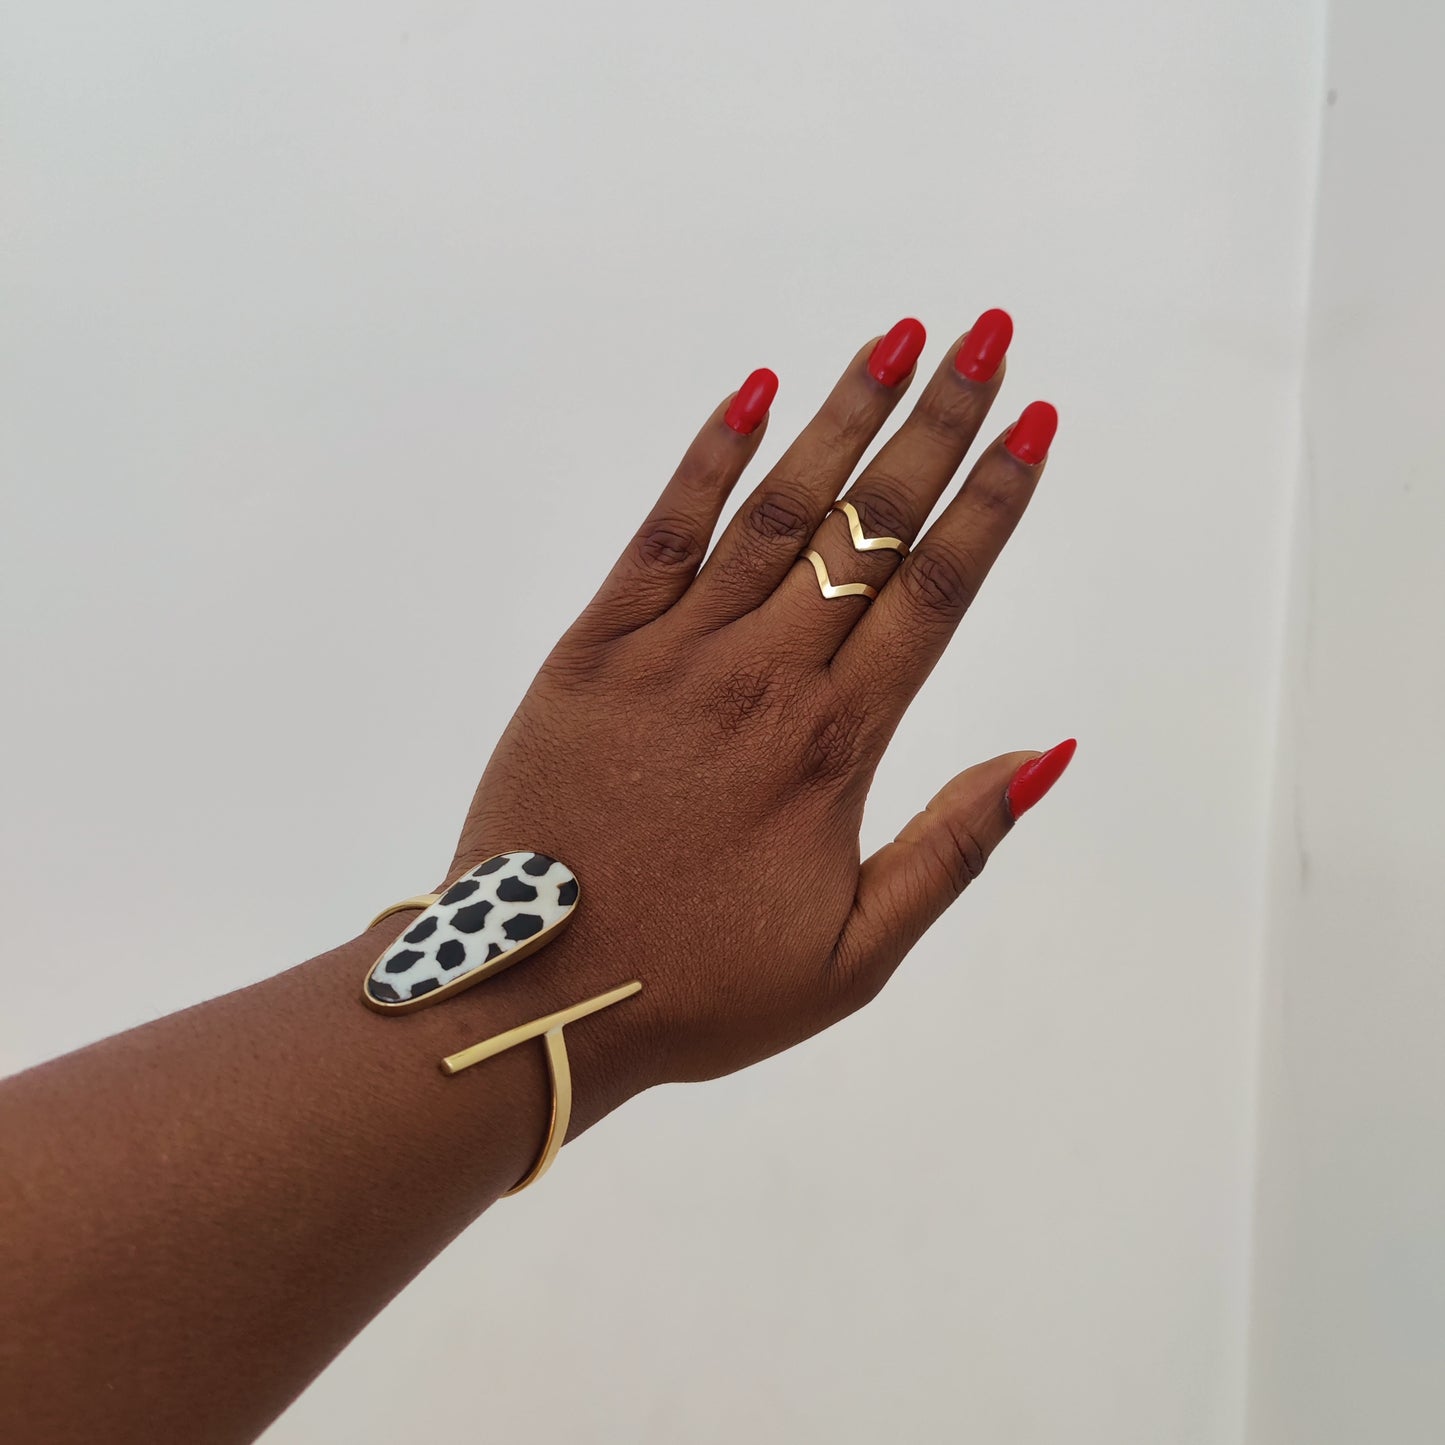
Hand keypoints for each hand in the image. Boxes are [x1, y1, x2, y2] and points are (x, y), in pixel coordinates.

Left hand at [446, 313, 1069, 1118]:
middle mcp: (763, 678)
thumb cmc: (700, 987)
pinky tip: (755, 394)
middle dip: (939, 425)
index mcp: (833, 747)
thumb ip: (953, 847)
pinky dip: (709, 459)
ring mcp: (673, 654)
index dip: (993, 502)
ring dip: (843, 418)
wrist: (537, 992)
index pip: (935, 593)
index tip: (1036, 425)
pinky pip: (661, 534)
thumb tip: (1047, 753)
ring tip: (898, 338)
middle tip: (990, 336)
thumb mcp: (853, 956)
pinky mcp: (594, 650)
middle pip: (869, 528)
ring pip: (777, 510)